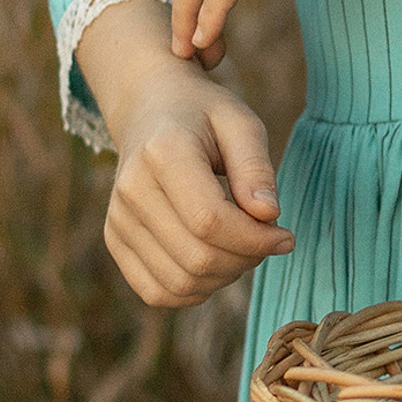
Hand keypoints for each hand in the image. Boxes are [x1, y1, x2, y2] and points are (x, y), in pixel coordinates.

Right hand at [104, 65, 295, 307]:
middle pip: (196, 257)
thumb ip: (256, 169)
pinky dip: (195, 289)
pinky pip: (156, 291)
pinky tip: (217, 263)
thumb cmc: (204, 115)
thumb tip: (269, 215)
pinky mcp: (115, 240)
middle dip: (246, 259)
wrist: (150, 109)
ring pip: (179, 282)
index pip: (210, 221)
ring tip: (244, 248)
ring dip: (225, 277)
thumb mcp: (241, 124)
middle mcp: (131, 190)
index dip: (256, 239)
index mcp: (162, 153)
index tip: (285, 236)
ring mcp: (117, 219)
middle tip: (269, 240)